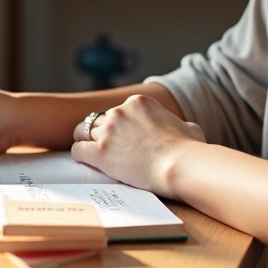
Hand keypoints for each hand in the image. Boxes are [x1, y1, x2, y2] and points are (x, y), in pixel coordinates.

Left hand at [71, 94, 205, 198]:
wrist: (181, 165)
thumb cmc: (190, 149)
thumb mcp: (189, 127)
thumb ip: (177, 124)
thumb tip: (183, 129)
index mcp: (139, 102)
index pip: (117, 110)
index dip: (118, 126)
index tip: (122, 138)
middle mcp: (120, 112)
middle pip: (98, 120)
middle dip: (102, 133)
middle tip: (107, 148)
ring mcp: (109, 131)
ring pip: (82, 132)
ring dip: (87, 142)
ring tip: (92, 154)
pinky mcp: (100, 152)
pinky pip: (78, 150)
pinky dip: (81, 155)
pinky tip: (87, 162)